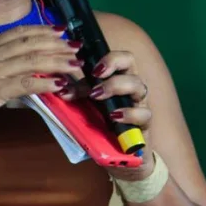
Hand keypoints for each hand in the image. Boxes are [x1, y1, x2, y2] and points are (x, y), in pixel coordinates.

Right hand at [0, 25, 83, 136]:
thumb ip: (5, 64)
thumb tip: (32, 65)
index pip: (20, 32)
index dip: (43, 30)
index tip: (61, 30)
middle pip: (30, 44)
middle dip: (55, 44)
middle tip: (75, 46)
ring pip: (31, 61)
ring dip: (56, 62)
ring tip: (74, 65)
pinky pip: (26, 83)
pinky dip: (45, 83)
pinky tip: (59, 85)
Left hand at [61, 50, 154, 180]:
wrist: (120, 151)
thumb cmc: (104, 120)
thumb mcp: (88, 103)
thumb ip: (78, 92)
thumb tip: (60, 87)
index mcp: (117, 74)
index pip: (116, 55)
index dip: (105, 56)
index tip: (89, 65)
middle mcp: (131, 84)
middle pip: (130, 61)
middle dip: (112, 62)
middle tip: (95, 74)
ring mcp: (139, 102)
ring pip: (138, 85)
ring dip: (116, 86)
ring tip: (97, 95)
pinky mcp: (144, 123)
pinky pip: (144, 114)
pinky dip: (129, 113)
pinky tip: (114, 116)